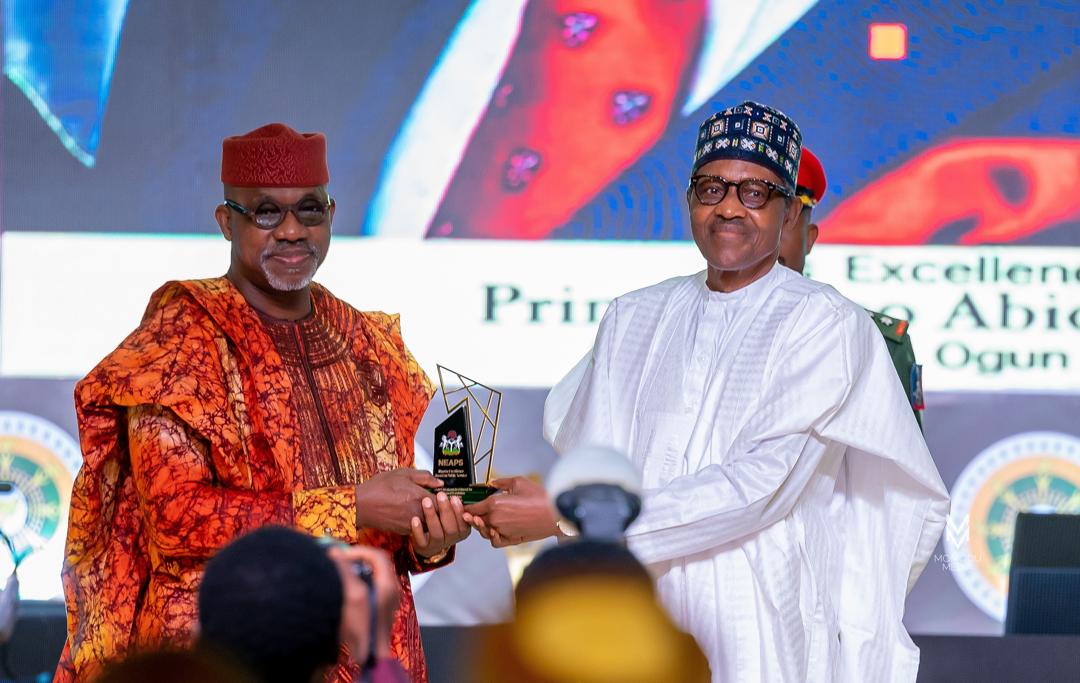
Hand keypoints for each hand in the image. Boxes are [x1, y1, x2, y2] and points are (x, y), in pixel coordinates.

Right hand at [327, 544, 399, 662]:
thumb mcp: (352, 596)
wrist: (369, 658)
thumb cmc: (363, 629)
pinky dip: (356, 582)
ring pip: (372, 575)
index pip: (377, 555)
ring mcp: (387, 600)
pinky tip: (343, 590)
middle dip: (356, 560)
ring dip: (355, 571)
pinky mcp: (380, 609)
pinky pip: (370, 586)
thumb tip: (334, 551)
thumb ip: (344, 571)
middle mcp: (391, 590)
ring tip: (338, 574)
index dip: (358, 552)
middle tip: (338, 562)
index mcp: (388, 584)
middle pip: (375, 564)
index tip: (341, 556)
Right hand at [355, 468, 442, 534]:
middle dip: (442, 511)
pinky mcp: (404, 531)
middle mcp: (418, 513)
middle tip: (440, 504)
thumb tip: (440, 483)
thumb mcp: (403, 473)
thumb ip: (425, 477)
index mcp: (420, 497)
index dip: (448, 500)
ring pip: (431, 524)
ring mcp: (412, 524)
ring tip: (425, 508)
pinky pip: (419, 529)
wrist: (361, 504)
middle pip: (440, 516)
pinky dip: (420, 524)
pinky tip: (414, 514)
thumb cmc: (380, 487)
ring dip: (432, 518)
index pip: (445, 503)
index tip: (447, 497)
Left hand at [411, 491, 469, 558]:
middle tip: (440, 495)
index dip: (460, 511)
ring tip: (426, 502)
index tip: (454, 498)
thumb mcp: (441, 505)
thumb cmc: (433, 517)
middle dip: (446, 510)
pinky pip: (422, 540)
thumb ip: (442, 494)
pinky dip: (418, 530)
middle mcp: (451, 537)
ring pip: (437, 533)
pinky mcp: (424, 547)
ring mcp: (437, 543)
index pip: (464, 521)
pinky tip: (415, 519)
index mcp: (460, 527)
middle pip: (452, 528)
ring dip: (432, 517)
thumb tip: (441, 483)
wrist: (422, 537)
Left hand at [463, 476, 556, 547]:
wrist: (555, 514)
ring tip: (484, 519)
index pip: (471, 507)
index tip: (465, 504)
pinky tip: (495, 529)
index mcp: (494, 503)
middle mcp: (495, 519)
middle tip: (473, 511)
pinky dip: (492, 537)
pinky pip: (494, 541)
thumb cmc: (539, 497)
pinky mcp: (510, 540)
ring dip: (482, 525)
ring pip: (483, 531)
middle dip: (472, 515)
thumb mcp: (519, 482)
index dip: (466, 506)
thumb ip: (501, 481)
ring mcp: (502, 531)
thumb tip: (491, 482)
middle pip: (475, 519)